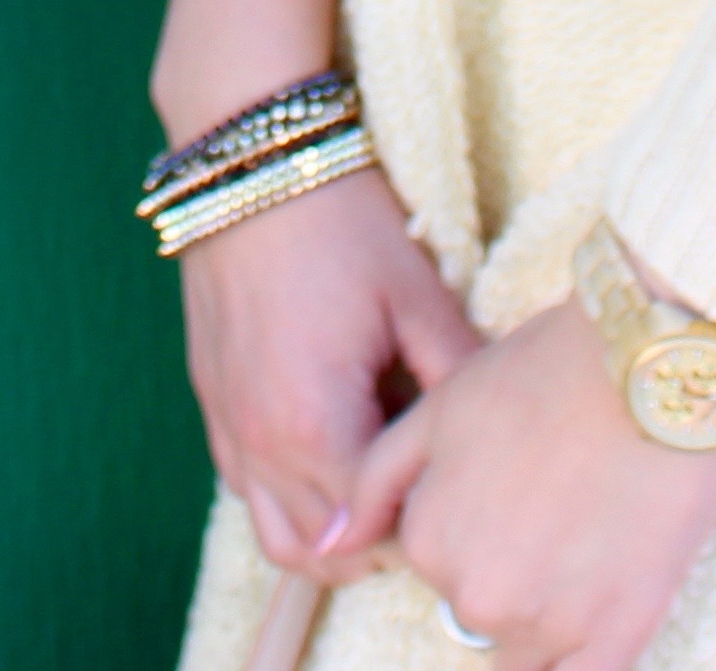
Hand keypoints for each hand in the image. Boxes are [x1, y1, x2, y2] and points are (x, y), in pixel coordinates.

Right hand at [176, 162, 479, 573]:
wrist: (248, 163)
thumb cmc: (340, 222)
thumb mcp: (419, 297)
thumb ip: (460, 376)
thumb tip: (502, 430)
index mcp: (318, 426)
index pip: (380, 533)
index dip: (428, 524)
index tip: (464, 494)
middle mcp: (262, 445)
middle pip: (329, 552)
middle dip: (386, 543)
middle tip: (433, 492)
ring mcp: (229, 430)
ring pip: (280, 538)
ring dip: (333, 535)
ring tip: (384, 486)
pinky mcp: (213, 407)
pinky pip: (248, 493)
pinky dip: (292, 500)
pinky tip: (336, 452)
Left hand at [343, 300, 715, 669]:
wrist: (653, 365)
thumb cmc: (546, 372)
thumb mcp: (437, 410)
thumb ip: (372, 484)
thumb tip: (327, 546)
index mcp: (427, 541)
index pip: (439, 564)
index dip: (477, 525)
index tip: (516, 484)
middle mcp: (475, 595)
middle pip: (485, 609)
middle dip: (511, 569)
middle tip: (557, 502)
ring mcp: (547, 624)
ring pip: (531, 646)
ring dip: (550, 609)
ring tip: (589, 534)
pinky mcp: (616, 636)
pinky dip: (577, 659)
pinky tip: (595, 610)